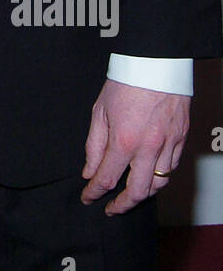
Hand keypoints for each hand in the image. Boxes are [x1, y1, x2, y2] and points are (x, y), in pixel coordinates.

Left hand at [81, 78, 189, 214]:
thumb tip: (89, 170)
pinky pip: (172, 168)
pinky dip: (160, 177)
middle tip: (111, 208)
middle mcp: (149, 147)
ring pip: (159, 184)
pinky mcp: (181, 139)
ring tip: (130, 195)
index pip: (107, 178)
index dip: (94, 192)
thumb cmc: (126, 81)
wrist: (156, 62)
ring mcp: (168, 144)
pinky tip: (148, 175)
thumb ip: (94, 145)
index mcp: (124, 140)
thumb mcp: (100, 111)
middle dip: (122, 206)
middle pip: (137, 192)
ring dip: (143, 194)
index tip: (88, 197)